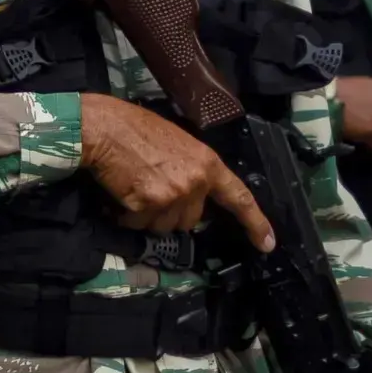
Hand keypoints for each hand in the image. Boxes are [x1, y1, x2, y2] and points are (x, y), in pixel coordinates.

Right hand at [79, 94, 273, 247]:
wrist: (103, 128)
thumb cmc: (134, 128)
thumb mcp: (176, 144)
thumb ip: (191, 170)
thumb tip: (189, 196)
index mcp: (207, 164)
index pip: (239, 197)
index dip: (255, 222)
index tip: (267, 244)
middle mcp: (195, 182)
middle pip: (189, 221)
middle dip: (170, 213)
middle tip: (149, 190)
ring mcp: (172, 195)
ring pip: (163, 227)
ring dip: (146, 217)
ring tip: (132, 189)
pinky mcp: (147, 204)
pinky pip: (138, 225)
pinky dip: (126, 216)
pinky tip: (120, 195)